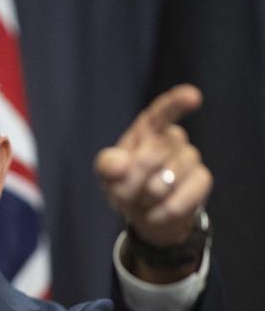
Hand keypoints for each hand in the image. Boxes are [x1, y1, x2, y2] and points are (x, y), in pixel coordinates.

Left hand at [95, 84, 212, 247]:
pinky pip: (179, 201)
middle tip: (124, 192)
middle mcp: (173, 138)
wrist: (145, 213)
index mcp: (148, 129)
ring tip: (144, 199)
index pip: (162, 112)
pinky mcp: (203, 180)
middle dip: (130, 182)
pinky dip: (161, 213)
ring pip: (164, 182)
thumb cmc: (124, 184)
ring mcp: (191, 158)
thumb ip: (107, 165)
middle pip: (150, 158)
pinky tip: (157, 212)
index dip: (177, 103)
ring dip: (145, 199)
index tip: (193, 97)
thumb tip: (121, 164)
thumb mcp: (107, 174)